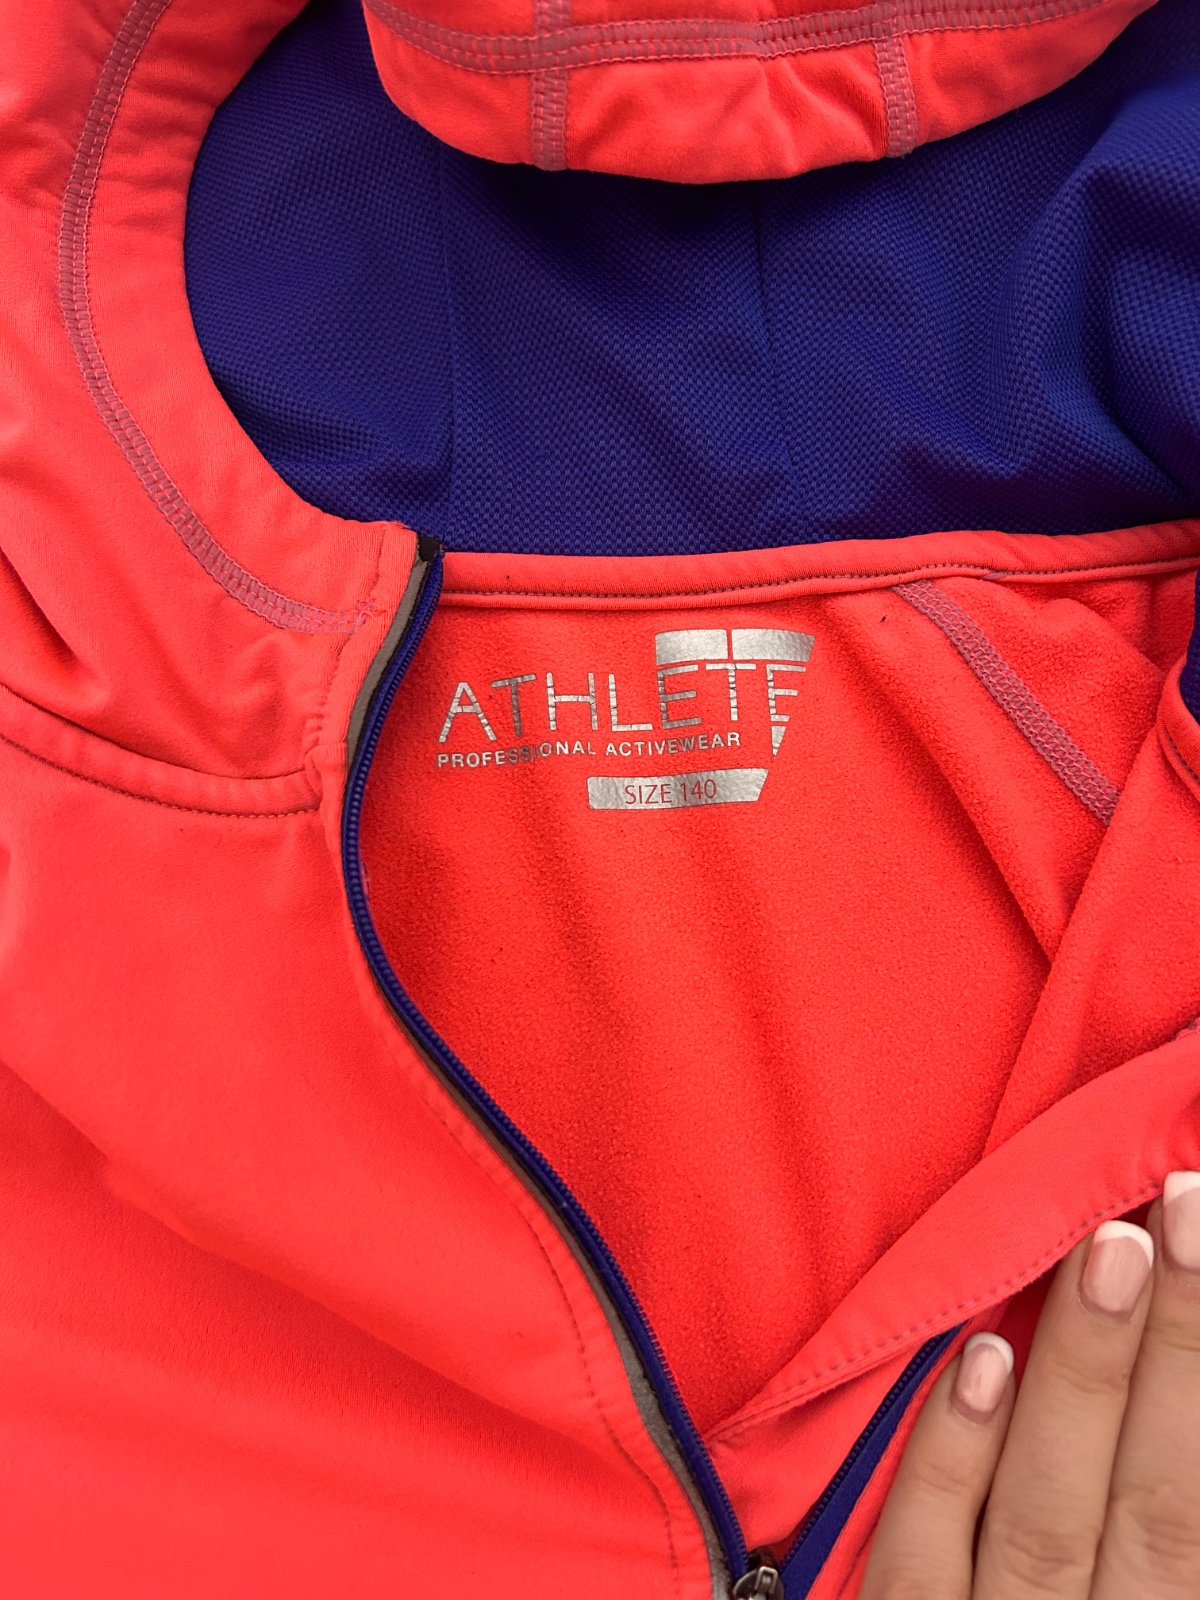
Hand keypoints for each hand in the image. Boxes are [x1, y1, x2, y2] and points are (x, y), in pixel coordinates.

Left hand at [860, 1172, 1199, 1598]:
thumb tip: (1183, 1414)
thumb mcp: (1146, 1596)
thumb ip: (1168, 1536)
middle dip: (1178, 1352)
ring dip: (1081, 1379)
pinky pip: (919, 1562)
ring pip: (1046, 1517)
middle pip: (1159, 1506)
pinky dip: (948, 1460)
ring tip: (1108, 1248)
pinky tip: (975, 1358)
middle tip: (1189, 1206)